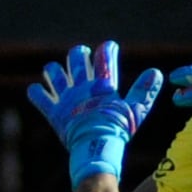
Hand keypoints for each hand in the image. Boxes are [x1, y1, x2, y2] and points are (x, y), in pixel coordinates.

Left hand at [25, 41, 163, 188]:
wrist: (95, 146)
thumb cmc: (118, 129)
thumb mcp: (136, 110)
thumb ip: (144, 91)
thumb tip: (155, 72)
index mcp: (102, 85)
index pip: (104, 59)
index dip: (107, 49)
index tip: (110, 46)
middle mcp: (82, 87)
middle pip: (77, 61)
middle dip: (79, 54)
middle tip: (82, 52)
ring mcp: (66, 99)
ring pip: (54, 75)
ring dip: (54, 70)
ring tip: (54, 68)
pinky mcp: (54, 112)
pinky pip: (40, 98)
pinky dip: (37, 93)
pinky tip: (36, 90)